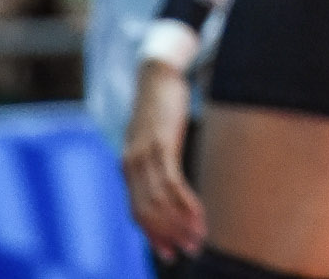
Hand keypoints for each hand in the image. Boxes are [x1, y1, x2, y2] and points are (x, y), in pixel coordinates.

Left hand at [121, 60, 204, 260]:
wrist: (156, 74)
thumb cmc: (159, 105)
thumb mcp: (153, 137)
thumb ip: (154, 160)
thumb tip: (165, 183)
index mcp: (128, 167)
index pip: (137, 212)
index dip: (153, 235)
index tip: (170, 253)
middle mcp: (131, 166)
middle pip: (147, 213)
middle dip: (168, 236)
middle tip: (188, 252)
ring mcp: (144, 156)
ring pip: (160, 203)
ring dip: (180, 225)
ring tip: (198, 239)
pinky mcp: (160, 146)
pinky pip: (172, 184)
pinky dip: (186, 205)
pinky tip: (199, 216)